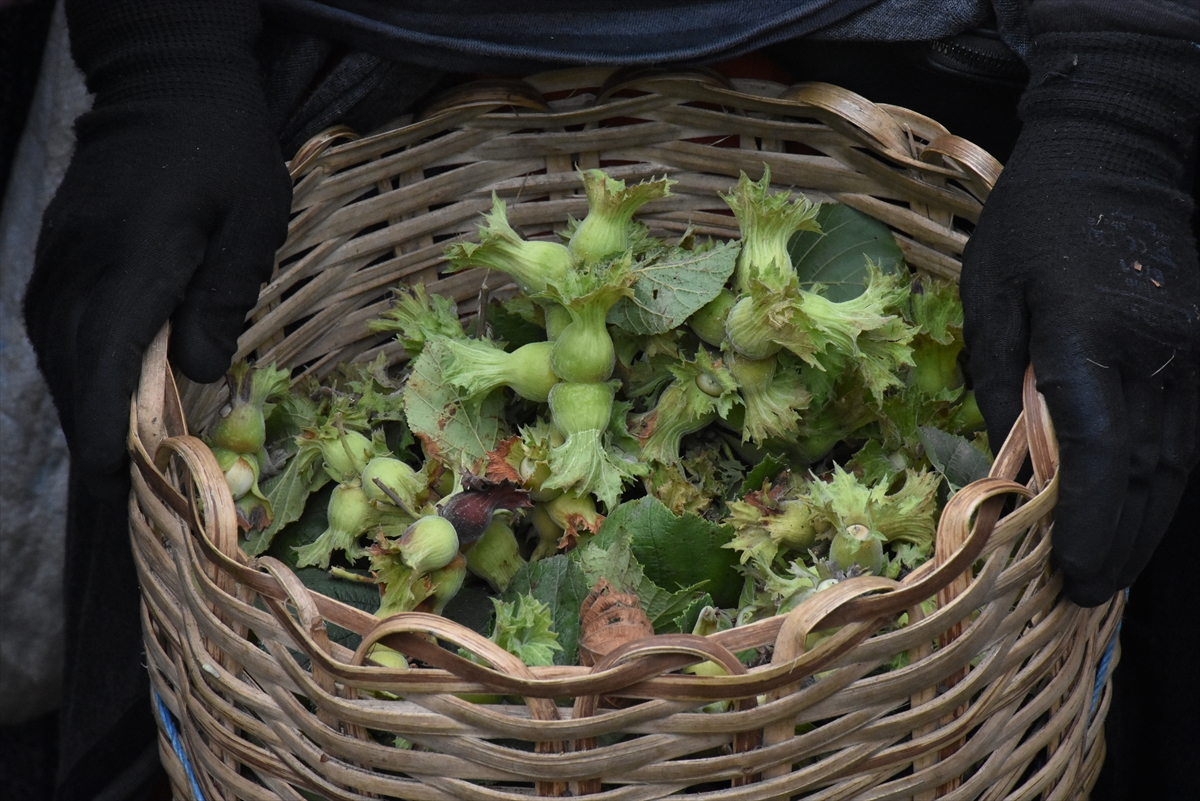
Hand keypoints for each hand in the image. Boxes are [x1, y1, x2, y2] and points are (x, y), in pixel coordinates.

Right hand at [23, 0, 290, 497]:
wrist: (166, 83)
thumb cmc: (226, 151)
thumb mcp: (252, 221)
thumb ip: (223, 297)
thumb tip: (198, 374)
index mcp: (131, 263)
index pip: (101, 366)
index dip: (104, 436)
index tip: (114, 490)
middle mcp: (78, 268)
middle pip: (71, 370)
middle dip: (96, 434)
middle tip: (128, 489)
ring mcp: (57, 258)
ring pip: (56, 352)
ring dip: (85, 401)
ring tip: (118, 448)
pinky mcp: (55, 252)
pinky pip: (56, 325)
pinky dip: (78, 364)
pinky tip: (106, 385)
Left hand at [961, 33, 1199, 605]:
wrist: (1119, 151)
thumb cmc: (1034, 221)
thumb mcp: (990, 293)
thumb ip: (1000, 380)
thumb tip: (1007, 462)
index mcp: (1089, 335)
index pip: (1097, 451)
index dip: (1085, 522)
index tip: (1065, 571)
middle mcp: (1157, 352)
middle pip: (1147, 473)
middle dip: (1116, 542)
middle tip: (1082, 592)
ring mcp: (1193, 350)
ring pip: (1178, 461)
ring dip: (1144, 524)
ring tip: (1107, 571)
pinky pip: (1188, 432)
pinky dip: (1163, 483)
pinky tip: (1139, 514)